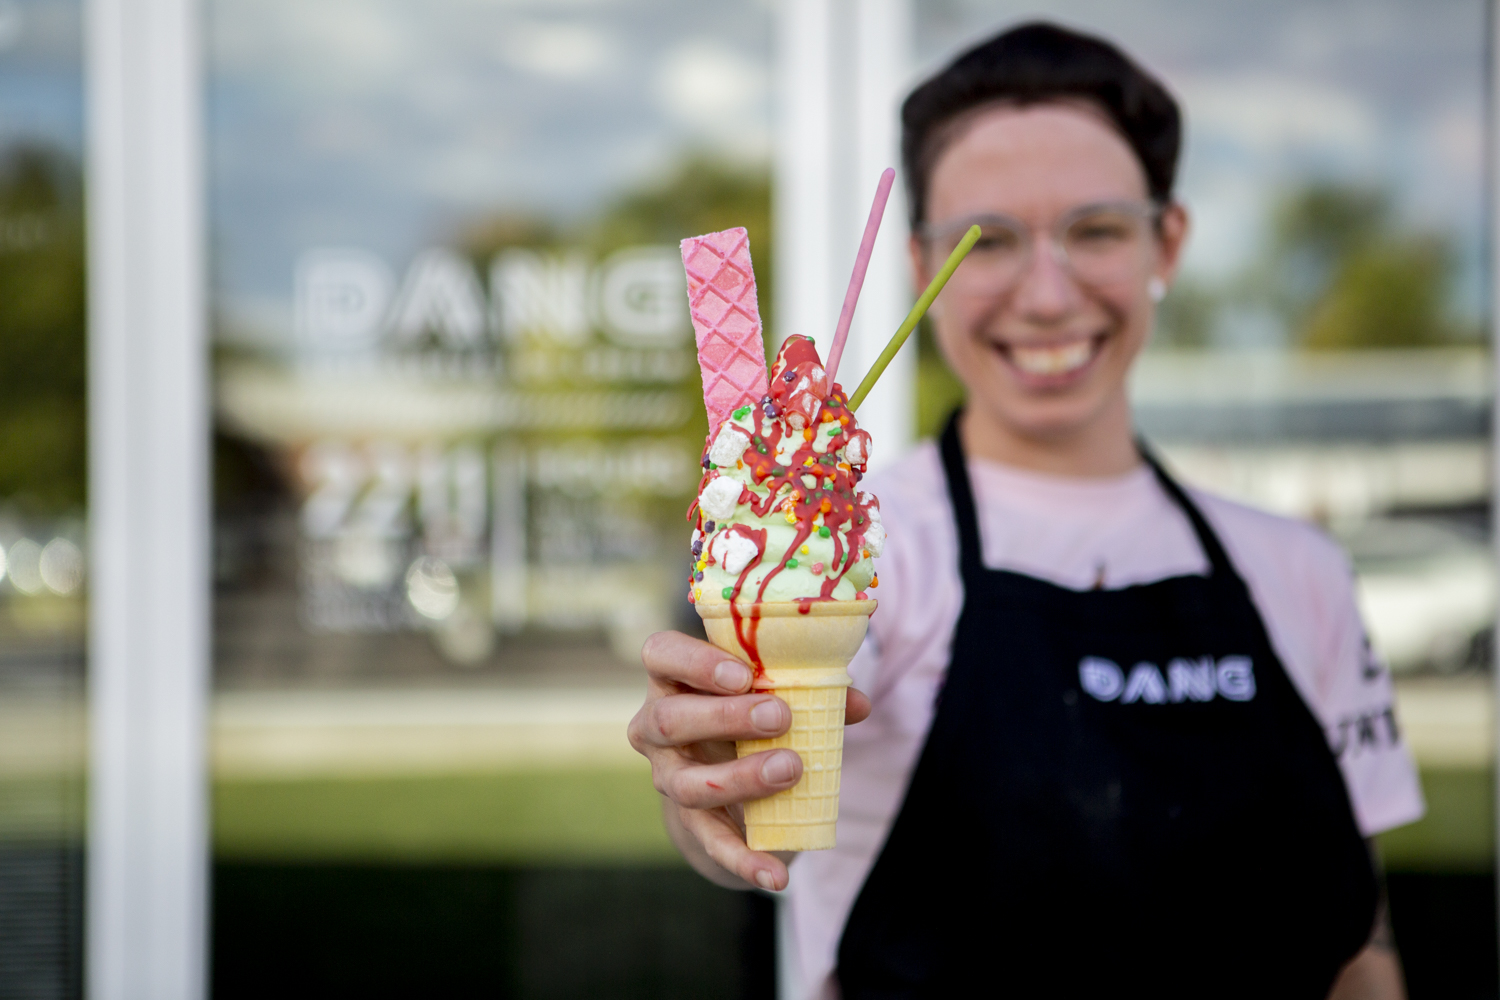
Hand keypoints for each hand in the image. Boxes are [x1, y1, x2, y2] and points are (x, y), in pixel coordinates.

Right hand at [628, 630, 871, 890]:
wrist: (728, 775)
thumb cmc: (751, 712)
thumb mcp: (776, 693)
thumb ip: (813, 692)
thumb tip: (858, 704)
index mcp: (674, 678)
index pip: (661, 655)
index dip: (695, 663)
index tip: (744, 674)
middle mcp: (657, 726)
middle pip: (670, 720)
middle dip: (724, 718)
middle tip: (780, 717)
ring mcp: (668, 777)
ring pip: (686, 784)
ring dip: (740, 779)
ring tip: (791, 769)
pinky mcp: (690, 822)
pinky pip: (712, 843)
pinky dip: (745, 860)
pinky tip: (776, 876)